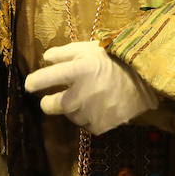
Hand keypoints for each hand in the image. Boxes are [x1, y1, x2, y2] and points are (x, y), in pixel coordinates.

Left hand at [24, 40, 157, 134]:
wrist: (144, 81)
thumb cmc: (114, 61)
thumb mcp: (89, 49)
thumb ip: (64, 53)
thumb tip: (45, 59)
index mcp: (77, 71)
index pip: (45, 79)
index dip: (34, 82)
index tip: (29, 85)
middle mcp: (80, 95)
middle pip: (50, 106)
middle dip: (49, 102)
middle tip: (55, 97)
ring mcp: (89, 113)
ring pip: (69, 115)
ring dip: (73, 108)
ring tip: (89, 97)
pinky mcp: (98, 126)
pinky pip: (85, 124)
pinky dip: (88, 117)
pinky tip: (99, 106)